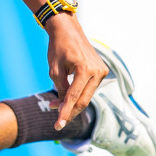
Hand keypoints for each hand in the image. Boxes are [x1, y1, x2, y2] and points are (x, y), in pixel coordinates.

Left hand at [46, 16, 106, 130]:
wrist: (68, 30)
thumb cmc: (58, 47)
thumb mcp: (54, 70)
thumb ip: (61, 88)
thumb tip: (63, 107)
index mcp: (85, 69)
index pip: (74, 97)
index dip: (65, 113)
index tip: (58, 125)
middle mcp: (97, 71)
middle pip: (84, 100)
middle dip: (69, 111)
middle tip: (57, 122)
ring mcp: (101, 71)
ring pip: (86, 95)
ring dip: (72, 103)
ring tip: (54, 105)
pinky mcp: (100, 71)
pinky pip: (88, 88)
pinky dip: (78, 94)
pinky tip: (65, 98)